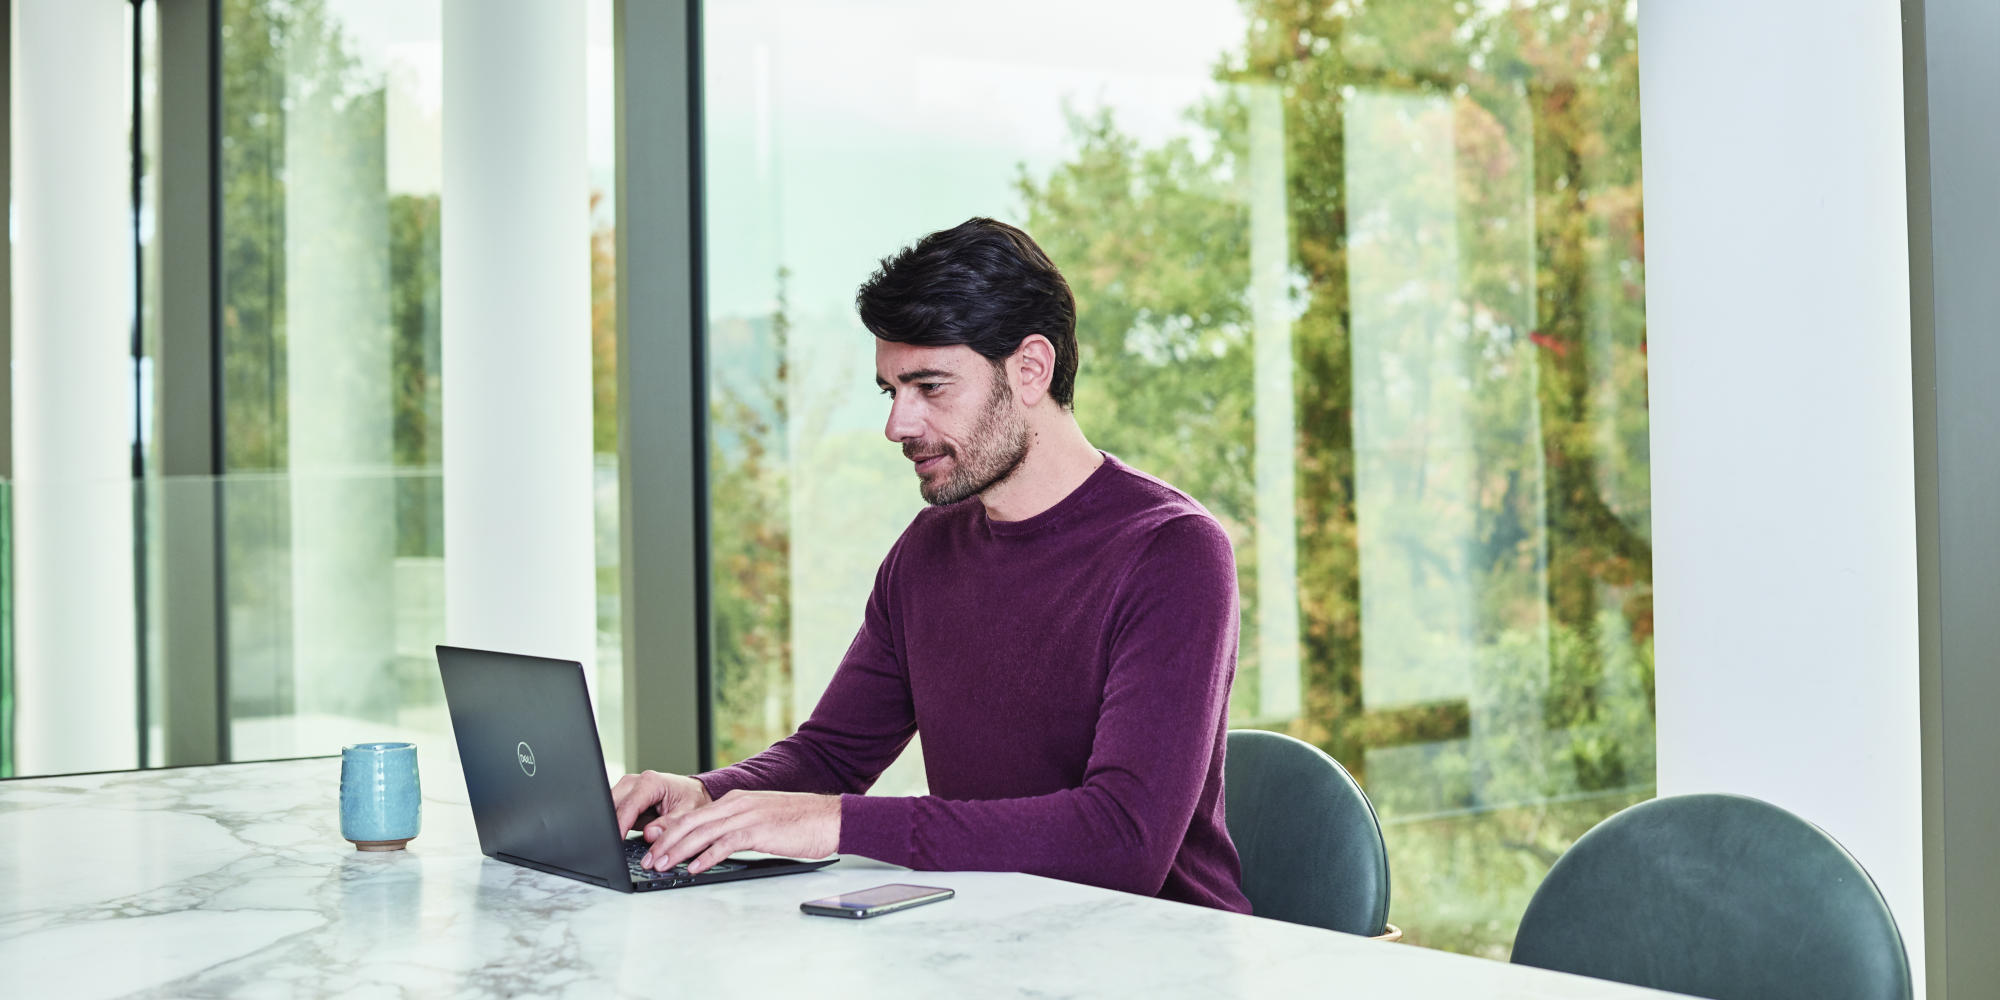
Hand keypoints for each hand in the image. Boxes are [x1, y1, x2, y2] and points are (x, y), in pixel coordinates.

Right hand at [610, 770, 711, 837]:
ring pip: (607, 808)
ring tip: (616, 844)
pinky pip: (612, 813)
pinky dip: (614, 826)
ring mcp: (627, 790)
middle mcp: (635, 782)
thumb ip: (670, 824)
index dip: (620, 826)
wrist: (692, 793)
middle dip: (610, 825)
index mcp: (650, 782)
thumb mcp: (688, 813)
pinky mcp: (624, 800)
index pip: (628, 806)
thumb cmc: (691, 799)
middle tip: (613, 846)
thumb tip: (650, 834)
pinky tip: (619, 838)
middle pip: (611, 804)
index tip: (616, 842)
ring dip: (611, 826)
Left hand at [643, 790, 840, 873]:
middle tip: (649, 859)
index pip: (693, 815)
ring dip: (678, 850)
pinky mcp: (759, 830)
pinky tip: (694, 868)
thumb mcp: (762, 820)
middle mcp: (737, 804)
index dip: (669, 830)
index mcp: (735, 800)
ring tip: (662, 865)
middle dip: (665, 841)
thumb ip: (737, 828)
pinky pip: (726, 843)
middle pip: (691, 822)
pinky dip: (707, 856)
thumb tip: (714, 846)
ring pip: (703, 832)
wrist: (830, 818)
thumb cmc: (800, 823)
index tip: (652, 846)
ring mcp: (748, 815)